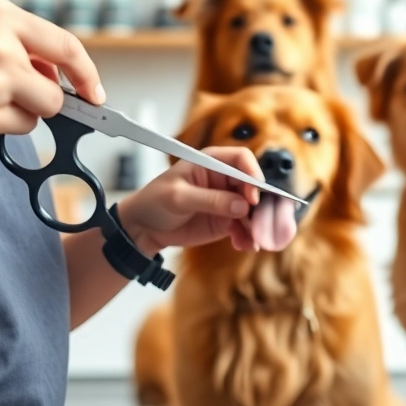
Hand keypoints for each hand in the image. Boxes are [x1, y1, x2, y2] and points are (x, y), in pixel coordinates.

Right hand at [0, 0, 102, 141]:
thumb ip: (11, 36)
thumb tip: (55, 68)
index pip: (65, 44)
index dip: (86, 72)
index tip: (94, 91)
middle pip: (56, 86)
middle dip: (43, 96)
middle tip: (9, 93)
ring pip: (41, 109)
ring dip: (21, 111)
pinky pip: (18, 129)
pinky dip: (1, 125)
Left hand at [114, 147, 299, 254]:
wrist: (143, 227)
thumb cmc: (155, 201)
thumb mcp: (179, 198)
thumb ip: (210, 200)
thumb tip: (241, 205)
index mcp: (212, 163)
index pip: (242, 160)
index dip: (252, 176)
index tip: (253, 198)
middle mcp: (224, 179)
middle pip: (253, 186)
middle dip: (261, 206)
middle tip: (261, 224)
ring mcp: (227, 200)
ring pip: (252, 210)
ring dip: (257, 225)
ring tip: (254, 240)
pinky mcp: (226, 220)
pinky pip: (244, 227)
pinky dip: (248, 236)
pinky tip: (245, 245)